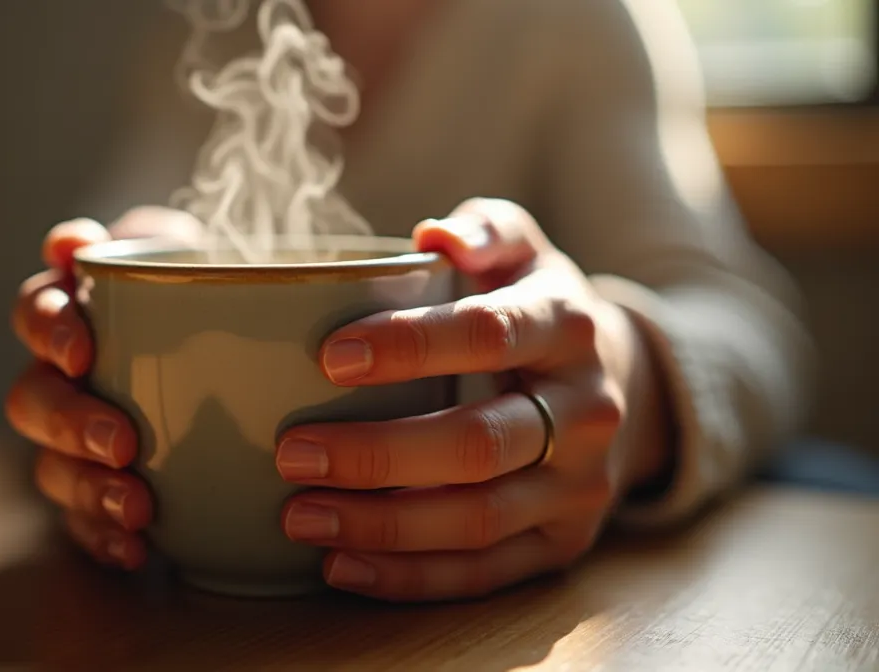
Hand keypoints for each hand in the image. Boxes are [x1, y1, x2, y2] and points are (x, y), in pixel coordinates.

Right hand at [6, 207, 199, 570]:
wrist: (257, 366)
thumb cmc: (215, 301)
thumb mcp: (195, 258)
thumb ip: (149, 241)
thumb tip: (69, 243)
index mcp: (77, 312)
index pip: (35, 311)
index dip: (47, 329)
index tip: (83, 350)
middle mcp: (61, 379)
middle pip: (32, 399)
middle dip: (70, 423)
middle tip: (121, 441)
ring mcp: (73, 442)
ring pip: (49, 468)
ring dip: (87, 488)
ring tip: (137, 505)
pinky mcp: (96, 494)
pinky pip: (81, 524)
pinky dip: (105, 537)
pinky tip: (137, 549)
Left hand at [276, 198, 672, 601]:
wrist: (610, 381)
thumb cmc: (528, 306)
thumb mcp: (521, 249)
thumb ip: (485, 228)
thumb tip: (438, 235)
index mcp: (566, 326)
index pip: (490, 334)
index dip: (411, 346)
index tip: (329, 358)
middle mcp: (586, 411)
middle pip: (479, 444)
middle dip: (379, 455)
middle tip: (291, 452)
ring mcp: (579, 486)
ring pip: (478, 520)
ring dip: (381, 526)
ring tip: (298, 515)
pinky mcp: (561, 542)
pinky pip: (484, 574)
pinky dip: (409, 577)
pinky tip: (339, 565)